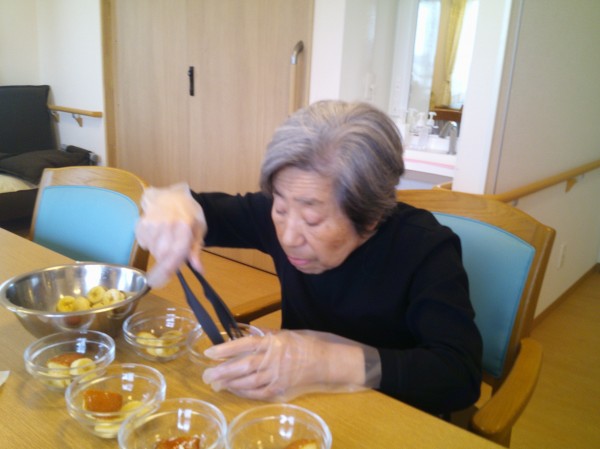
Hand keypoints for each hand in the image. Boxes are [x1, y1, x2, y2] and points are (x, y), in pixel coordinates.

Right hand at [135, 183, 205, 286]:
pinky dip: (150, 244)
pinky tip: (157, 235)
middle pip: (161, 255)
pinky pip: (143, 244)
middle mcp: (166, 224)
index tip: (161, 282)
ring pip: (152, 250)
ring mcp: (151, 223)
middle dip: (165, 261)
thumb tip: (199, 270)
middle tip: (172, 257)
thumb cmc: (189, 215)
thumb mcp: (198, 231)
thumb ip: (195, 250)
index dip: (168, 270)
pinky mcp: (140, 223)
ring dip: (159, 252)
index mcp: (184, 226)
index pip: (175, 253)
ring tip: (166, 240)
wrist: (173, 196)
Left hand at [202, 330, 379, 400]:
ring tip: (216, 383)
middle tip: (206, 374)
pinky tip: (234, 390)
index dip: (225, 349)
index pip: (245, 344)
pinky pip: (259, 393)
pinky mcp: (282, 389)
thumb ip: (266, 335)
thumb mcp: (286, 333)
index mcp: (274, 342)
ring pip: (248, 382)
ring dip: (230, 383)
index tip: (209, 352)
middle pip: (243, 366)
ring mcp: (278, 376)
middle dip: (222, 370)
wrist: (328, 362)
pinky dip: (245, 393)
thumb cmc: (307, 343)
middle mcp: (274, 359)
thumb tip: (245, 334)